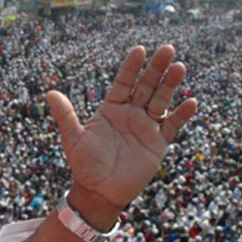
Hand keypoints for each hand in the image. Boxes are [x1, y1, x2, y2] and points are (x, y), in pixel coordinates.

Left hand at [46, 45, 196, 223]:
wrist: (99, 192)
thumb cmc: (84, 165)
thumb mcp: (73, 138)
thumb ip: (65, 115)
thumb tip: (49, 92)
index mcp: (112, 108)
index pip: (124, 82)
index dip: (132, 67)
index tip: (140, 50)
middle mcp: (131, 113)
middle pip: (146, 86)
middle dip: (156, 68)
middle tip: (168, 49)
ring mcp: (146, 127)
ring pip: (161, 100)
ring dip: (171, 84)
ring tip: (180, 66)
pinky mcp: (158, 143)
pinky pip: (172, 126)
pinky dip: (182, 115)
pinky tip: (191, 102)